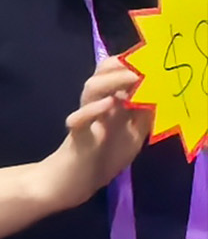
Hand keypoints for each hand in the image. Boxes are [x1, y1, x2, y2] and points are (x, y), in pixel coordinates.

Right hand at [40, 53, 151, 211]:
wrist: (74, 183)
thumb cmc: (103, 157)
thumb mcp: (134, 133)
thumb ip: (145, 114)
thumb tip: (164, 94)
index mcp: (112, 104)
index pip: (117, 73)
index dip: (132, 62)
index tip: (151, 55)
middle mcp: (97, 106)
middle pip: (101, 74)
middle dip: (120, 64)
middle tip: (143, 63)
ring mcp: (86, 119)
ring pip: (91, 91)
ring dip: (111, 81)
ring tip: (133, 76)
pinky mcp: (77, 137)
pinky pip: (78, 120)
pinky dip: (91, 110)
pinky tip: (108, 103)